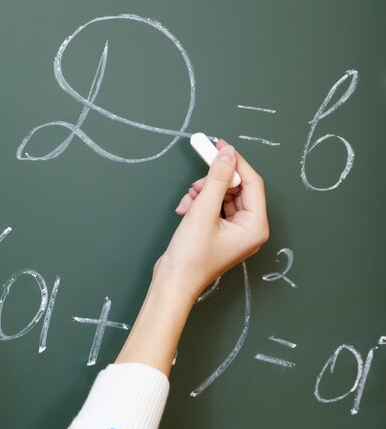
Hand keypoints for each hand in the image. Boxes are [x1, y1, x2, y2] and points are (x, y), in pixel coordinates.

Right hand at [157, 140, 268, 300]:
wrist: (173, 282)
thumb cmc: (192, 255)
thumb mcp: (204, 210)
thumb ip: (217, 179)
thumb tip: (228, 154)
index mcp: (255, 226)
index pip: (252, 183)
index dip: (236, 162)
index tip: (220, 146)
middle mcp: (249, 228)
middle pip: (236, 188)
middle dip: (213, 182)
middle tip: (197, 179)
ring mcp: (235, 231)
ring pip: (222, 196)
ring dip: (202, 193)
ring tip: (188, 202)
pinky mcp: (220, 232)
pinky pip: (213, 206)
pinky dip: (198, 203)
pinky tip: (185, 210)